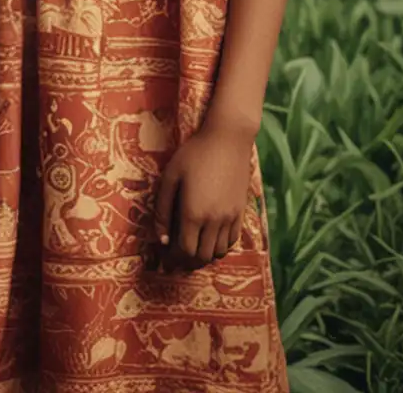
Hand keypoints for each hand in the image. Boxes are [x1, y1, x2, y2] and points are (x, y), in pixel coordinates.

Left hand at [153, 120, 254, 270]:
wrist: (227, 141)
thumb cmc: (193, 154)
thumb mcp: (170, 177)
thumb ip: (163, 209)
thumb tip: (160, 238)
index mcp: (193, 213)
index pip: (185, 250)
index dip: (174, 258)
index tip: (166, 260)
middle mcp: (214, 221)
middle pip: (202, 256)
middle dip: (188, 262)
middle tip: (177, 260)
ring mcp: (230, 218)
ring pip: (219, 252)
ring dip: (205, 256)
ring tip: (192, 251)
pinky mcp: (241, 212)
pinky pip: (232, 241)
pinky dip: (220, 247)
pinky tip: (210, 241)